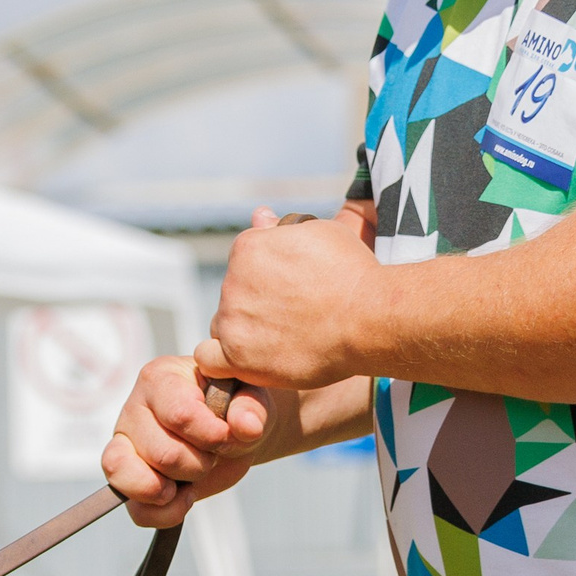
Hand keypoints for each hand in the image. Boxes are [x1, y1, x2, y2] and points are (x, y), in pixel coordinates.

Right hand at [102, 354, 298, 527]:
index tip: (227, 435)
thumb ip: (252, 407)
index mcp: (161, 379)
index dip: (210, 436)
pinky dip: (165, 513)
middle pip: (162, 454)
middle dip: (198, 463)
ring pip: (134, 480)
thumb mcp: (251, 398)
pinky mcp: (126, 481)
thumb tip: (246, 427)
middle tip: (211, 453)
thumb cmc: (235, 407)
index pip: (179, 415)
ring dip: (175, 489)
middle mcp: (133, 410)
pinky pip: (136, 510)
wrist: (231, 432)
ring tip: (193, 476)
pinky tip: (185, 497)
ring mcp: (124, 446)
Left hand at [204, 205, 387, 392]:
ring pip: (222, 326)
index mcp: (247, 247)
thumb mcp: (320, 233)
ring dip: (241, 332)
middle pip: (232, 295)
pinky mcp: (237, 357)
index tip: (289, 289)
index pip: (242, 263)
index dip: (265, 276)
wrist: (368, 318)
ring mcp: (232, 320)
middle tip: (291, 316)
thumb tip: (259, 215)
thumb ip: (281, 228)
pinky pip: (208, 359)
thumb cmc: (351, 272)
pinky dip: (219, 360)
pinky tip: (242, 359)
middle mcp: (232, 281)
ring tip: (278, 339)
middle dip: (254, 303)